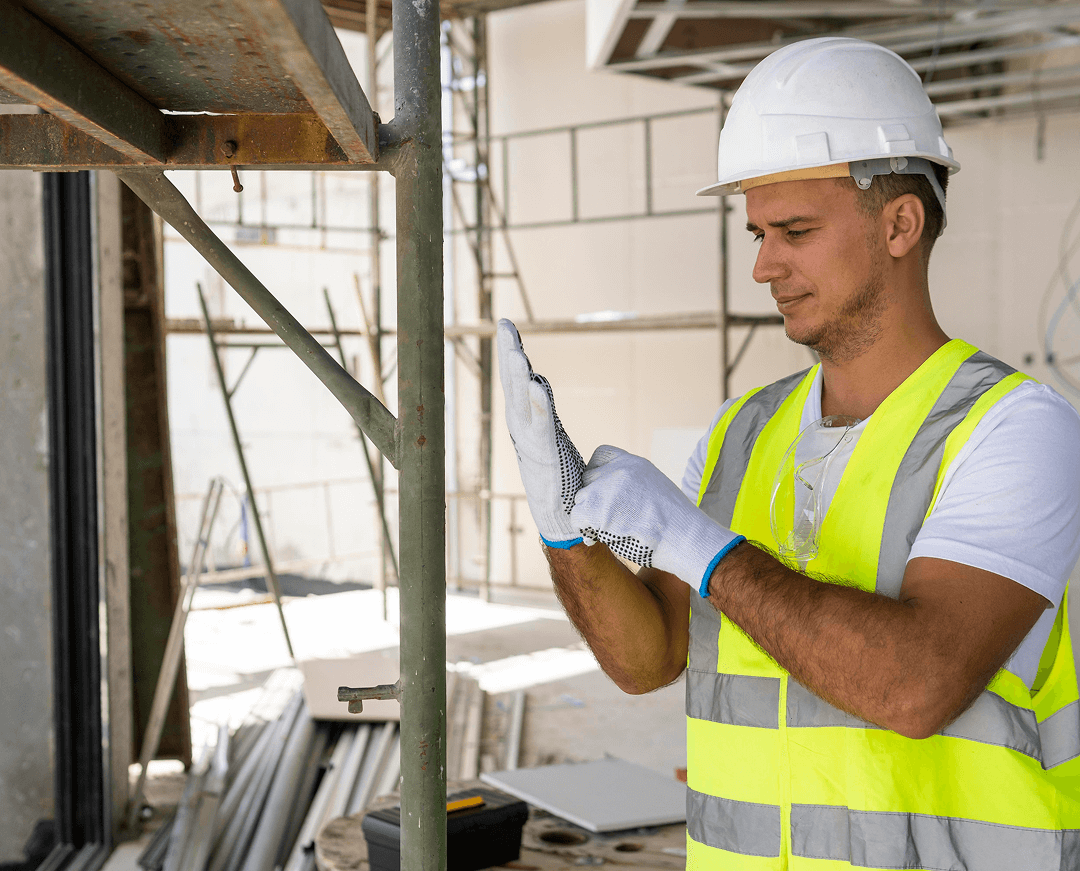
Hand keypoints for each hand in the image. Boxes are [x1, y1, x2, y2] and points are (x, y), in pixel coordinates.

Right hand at [497, 319, 585, 547]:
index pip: (516, 380)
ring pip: (523, 400)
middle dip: (509, 354)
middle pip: (514, 384)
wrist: (558, 516)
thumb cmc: (557, 476)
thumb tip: (534, 382)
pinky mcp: (545, 455)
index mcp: (523, 421)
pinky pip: (541, 424)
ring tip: (516, 350)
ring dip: (519, 375)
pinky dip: (538, 403)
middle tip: (504, 325)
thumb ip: (540, 408)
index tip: (506, 325)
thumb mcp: (547, 434)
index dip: (511, 353)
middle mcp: (522, 427)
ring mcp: (532, 441)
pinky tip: (535, 384)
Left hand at [570, 445, 744, 594]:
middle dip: (593, 499)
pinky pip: (577, 519)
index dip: (597, 475)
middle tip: (606, 519)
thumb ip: (631, 485)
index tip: (603, 493)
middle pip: (587, 480)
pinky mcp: (598, 509)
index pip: (600, 456)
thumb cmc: (675, 523)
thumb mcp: (655, 489)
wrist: (685, 538)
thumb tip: (611, 495)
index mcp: (633, 464)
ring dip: (589, 517)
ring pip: (580, 500)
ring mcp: (606, 488)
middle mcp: (618, 471)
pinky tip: (598, 539)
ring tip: (607, 531)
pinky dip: (585, 531)